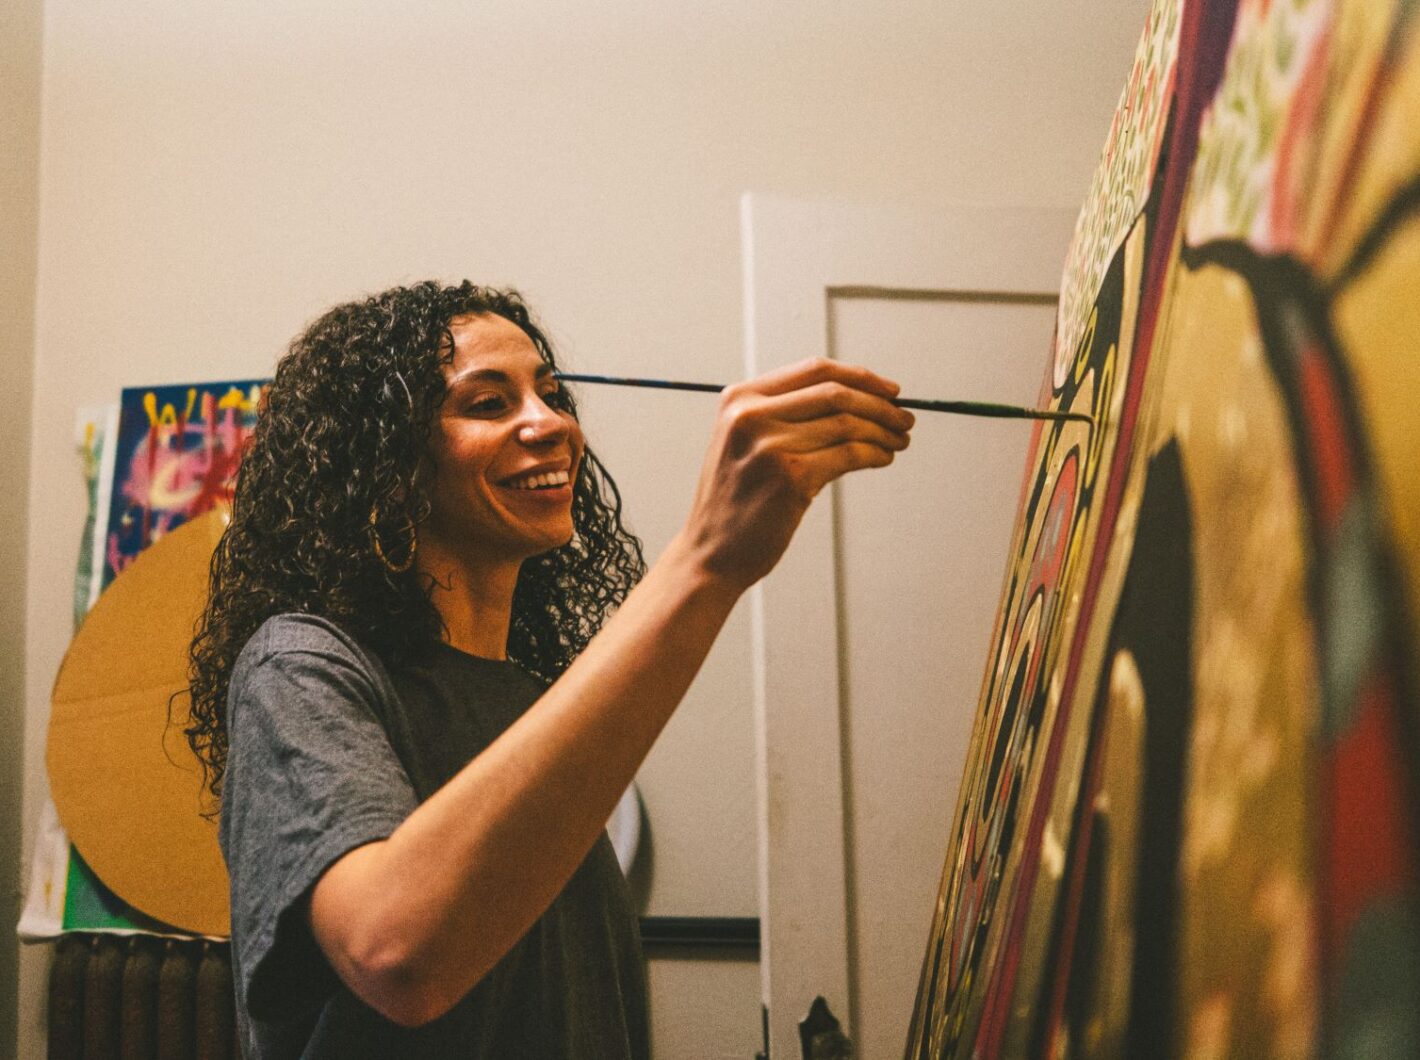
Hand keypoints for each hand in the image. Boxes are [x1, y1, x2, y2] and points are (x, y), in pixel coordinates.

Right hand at [677, 357, 912, 590]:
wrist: (711, 554)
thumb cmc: (735, 501)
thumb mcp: (744, 443)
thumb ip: (781, 414)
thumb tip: (857, 398)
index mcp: (739, 399)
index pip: (815, 370)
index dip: (861, 376)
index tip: (890, 390)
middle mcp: (751, 416)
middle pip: (836, 393)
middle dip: (881, 404)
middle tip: (905, 419)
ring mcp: (770, 446)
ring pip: (848, 423)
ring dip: (883, 430)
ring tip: (898, 440)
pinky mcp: (791, 477)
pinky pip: (850, 454)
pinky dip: (875, 454)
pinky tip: (883, 458)